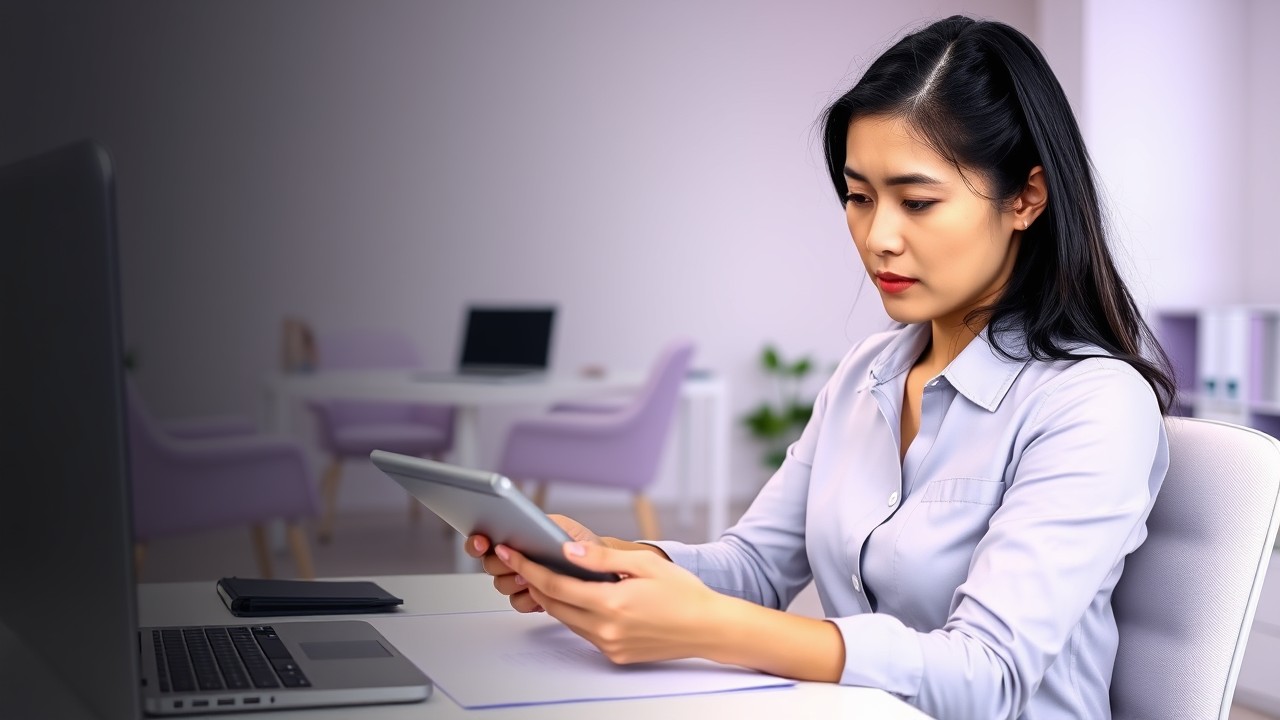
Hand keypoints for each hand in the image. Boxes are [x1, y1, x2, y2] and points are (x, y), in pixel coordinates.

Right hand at [465, 514, 603, 612]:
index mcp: (516, 537)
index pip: (484, 539)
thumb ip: (542, 525)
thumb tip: (528, 527)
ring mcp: (520, 579)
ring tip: (530, 578)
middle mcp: (514, 558)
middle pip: (489, 565)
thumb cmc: (582, 543)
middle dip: (501, 564)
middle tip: (515, 563)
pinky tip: (539, 593)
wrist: (601, 568)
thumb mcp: (563, 527)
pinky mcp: (531, 598)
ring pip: (502, 585)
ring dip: (515, 582)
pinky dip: (528, 599)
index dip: (477, 541)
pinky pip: (518, 603)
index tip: (482, 541)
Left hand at [492, 540, 724, 663]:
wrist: (708, 628)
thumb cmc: (683, 593)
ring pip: (567, 619)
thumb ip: (603, 558)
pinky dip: (575, 613)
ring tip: (545, 575)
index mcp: (611, 604)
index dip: (529, 568)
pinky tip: (578, 597)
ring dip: (553, 599)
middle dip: (534, 582)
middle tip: (521, 561)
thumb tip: (568, 552)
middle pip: (554, 605)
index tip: (511, 555)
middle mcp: (606, 629)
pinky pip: (584, 631)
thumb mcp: (644, 564)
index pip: (555, 586)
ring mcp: (610, 645)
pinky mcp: (616, 654)